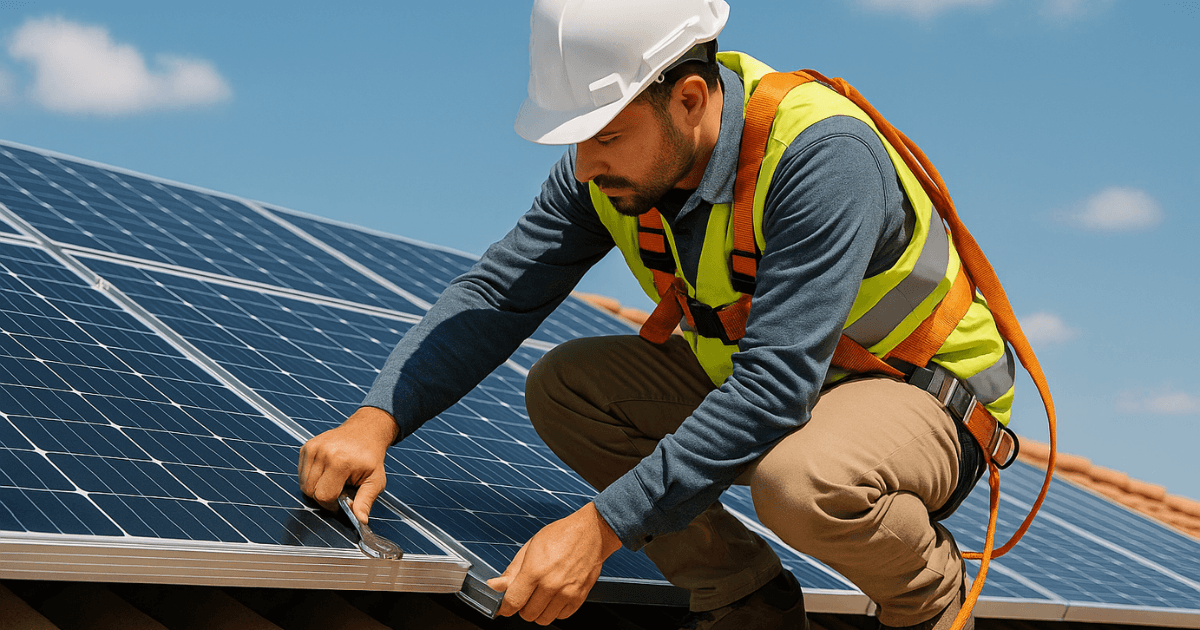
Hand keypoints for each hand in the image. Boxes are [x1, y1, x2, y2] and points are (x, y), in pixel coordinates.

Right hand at [298, 406, 398, 523]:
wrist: (366, 431)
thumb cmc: (371, 456)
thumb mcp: (375, 480)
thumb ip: (366, 501)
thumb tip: (361, 521)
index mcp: (341, 462)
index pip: (324, 496)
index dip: (331, 505)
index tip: (341, 503)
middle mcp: (324, 453)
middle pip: (310, 491)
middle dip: (323, 497)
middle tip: (339, 491)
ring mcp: (313, 448)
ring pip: (304, 484)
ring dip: (316, 488)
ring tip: (334, 481)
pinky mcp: (307, 447)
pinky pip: (301, 473)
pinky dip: (311, 479)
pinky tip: (326, 474)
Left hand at [486, 502, 622, 624]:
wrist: (592, 532)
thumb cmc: (561, 535)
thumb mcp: (530, 547)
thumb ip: (512, 570)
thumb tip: (494, 585)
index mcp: (534, 570)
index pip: (513, 602)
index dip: (505, 607)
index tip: (504, 607)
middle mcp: (551, 585)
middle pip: (527, 614)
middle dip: (523, 606)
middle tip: (527, 593)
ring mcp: (566, 593)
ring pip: (543, 619)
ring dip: (539, 611)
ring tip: (542, 595)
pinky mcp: (579, 597)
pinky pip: (561, 616)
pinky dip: (555, 610)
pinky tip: (555, 596)